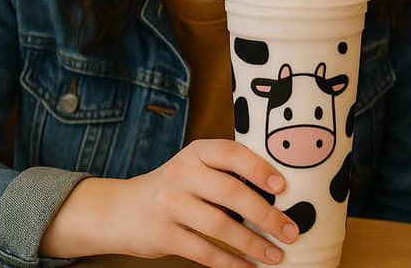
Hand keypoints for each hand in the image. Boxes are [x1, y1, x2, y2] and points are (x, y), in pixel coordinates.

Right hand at [42, 139, 298, 266]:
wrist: (119, 210)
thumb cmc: (175, 188)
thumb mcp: (195, 168)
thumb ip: (227, 173)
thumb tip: (282, 195)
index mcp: (197, 153)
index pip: (232, 154)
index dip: (260, 169)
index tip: (283, 188)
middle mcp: (182, 174)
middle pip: (231, 193)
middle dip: (266, 216)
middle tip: (291, 231)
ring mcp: (170, 205)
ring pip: (220, 227)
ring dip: (253, 244)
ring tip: (277, 255)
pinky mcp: (162, 236)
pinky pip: (203, 251)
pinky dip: (230, 263)